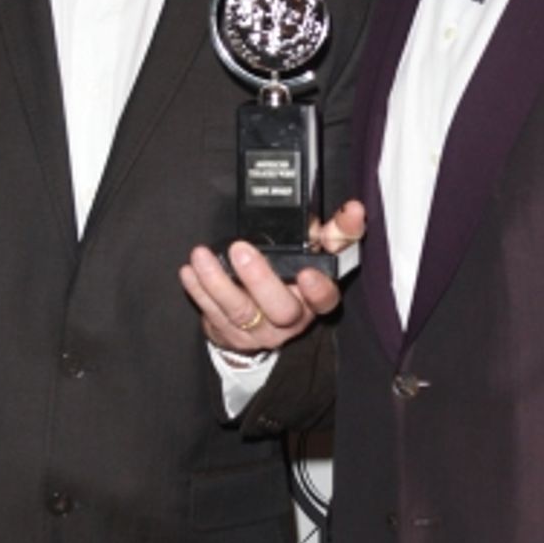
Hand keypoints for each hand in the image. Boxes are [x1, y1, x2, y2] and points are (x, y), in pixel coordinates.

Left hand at [180, 200, 366, 353]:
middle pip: (280, 308)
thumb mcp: (320, 254)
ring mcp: (259, 330)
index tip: (307, 271)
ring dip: (217, 283)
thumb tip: (354, 209)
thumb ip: (338, 232)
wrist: (265, 319)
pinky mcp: (231, 333)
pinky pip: (212, 314)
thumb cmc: (296, 277)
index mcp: (315, 299)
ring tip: (201, 256)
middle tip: (242, 251)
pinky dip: (198, 291)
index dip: (318, 289)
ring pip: (240, 311)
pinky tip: (189, 272)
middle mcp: (290, 319)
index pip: (325, 298)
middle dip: (260, 280)